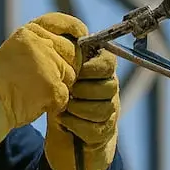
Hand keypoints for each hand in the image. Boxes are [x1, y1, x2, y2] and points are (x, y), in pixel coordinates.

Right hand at [0, 12, 85, 158]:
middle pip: (72, 52)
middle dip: (67, 66)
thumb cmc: (4, 81)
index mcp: (28, 32)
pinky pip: (66, 94)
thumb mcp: (18, 50)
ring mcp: (46, 64)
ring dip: (61, 86)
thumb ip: (42, 42)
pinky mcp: (52, 85)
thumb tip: (75, 43)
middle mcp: (38, 43)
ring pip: (71, 74)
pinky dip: (56, 102)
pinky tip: (39, 102)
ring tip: (38, 91)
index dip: (75, 27)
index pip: (60, 21)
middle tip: (46, 79)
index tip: (82, 35)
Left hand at [44, 48, 118, 169]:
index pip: (109, 62)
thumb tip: (63, 35)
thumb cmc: (60, 97)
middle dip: (84, 89)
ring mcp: (109, 113)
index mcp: (101, 72)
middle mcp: (110, 91)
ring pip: (103, 108)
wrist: (64, 134)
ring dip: (79, 108)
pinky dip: (75, 124)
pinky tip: (63, 120)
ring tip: (63, 106)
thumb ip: (63, 57)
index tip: (75, 70)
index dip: (93, 66)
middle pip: (109, 86)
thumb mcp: (59, 75)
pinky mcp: (103, 134)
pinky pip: (95, 129)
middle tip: (67, 91)